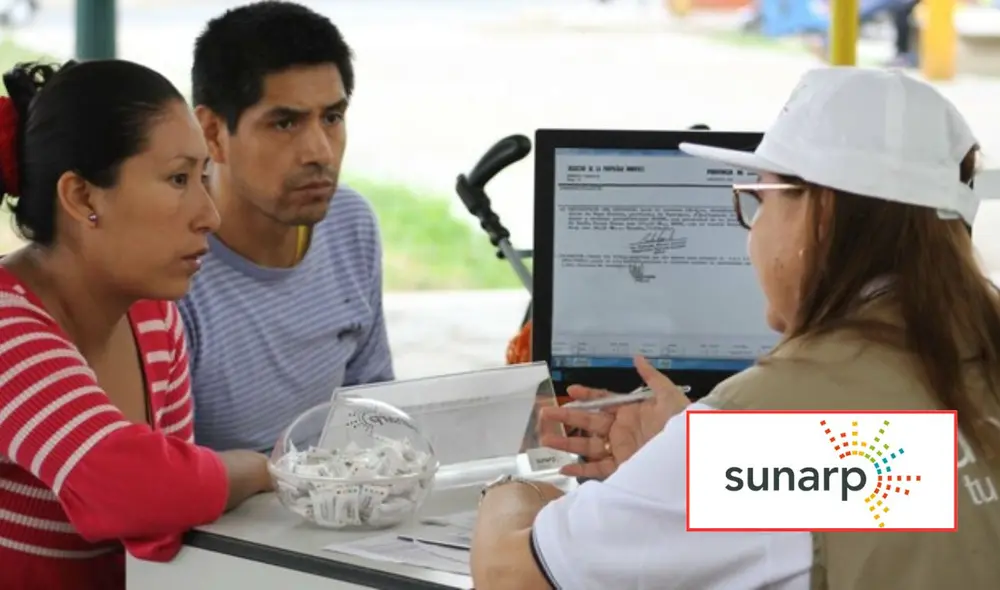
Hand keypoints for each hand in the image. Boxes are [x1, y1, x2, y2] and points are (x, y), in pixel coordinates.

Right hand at [538, 356, 689, 479]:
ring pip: (587, 446)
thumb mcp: (669, 396)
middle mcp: (622, 429)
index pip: (602, 401)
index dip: (586, 396)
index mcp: (630, 411)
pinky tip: (564, 468)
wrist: (693, 455)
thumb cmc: (684, 424)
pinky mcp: (623, 468)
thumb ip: (651, 377)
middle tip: (545, 414)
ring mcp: (620, 449)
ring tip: (545, 439)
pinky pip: (598, 469)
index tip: (570, 391)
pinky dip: (581, 470)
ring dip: (566, 443)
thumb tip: (637, 358)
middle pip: (588, 423)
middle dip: (566, 418)